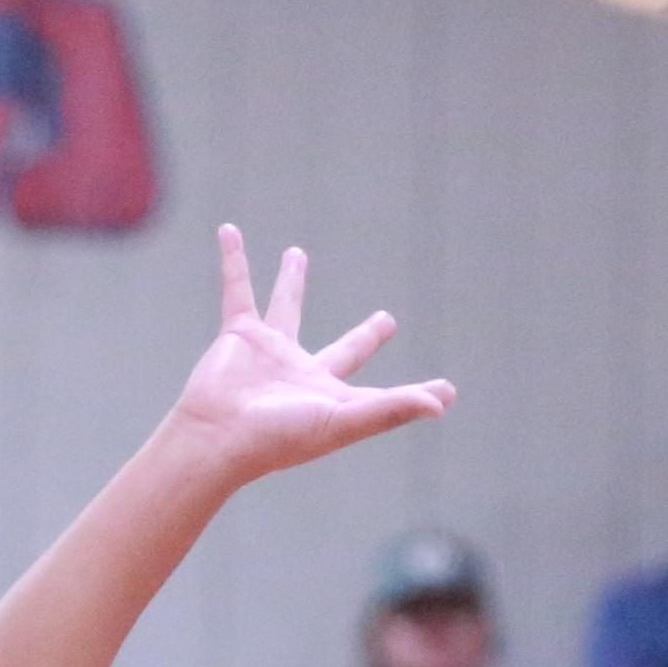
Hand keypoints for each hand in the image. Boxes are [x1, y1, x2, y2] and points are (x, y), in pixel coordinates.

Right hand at [163, 228, 452, 494]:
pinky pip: (237, 288)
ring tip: (296, 253)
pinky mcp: (239, 334)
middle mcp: (305, 375)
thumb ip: (391, 410)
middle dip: (366, 337)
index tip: (446, 391)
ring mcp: (271, 352)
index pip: (384, 395)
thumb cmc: (282, 436)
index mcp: (334, 399)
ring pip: (286, 307)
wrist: (221, 436)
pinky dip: (233, 260)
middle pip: (344, 350)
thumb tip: (439, 406)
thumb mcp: (344, 421)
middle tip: (386, 320)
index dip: (415, 395)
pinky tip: (229, 230)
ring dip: (290, 280)